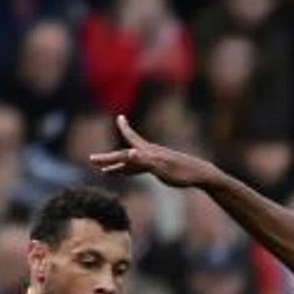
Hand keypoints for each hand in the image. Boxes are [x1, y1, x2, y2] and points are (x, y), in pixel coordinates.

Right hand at [90, 114, 223, 189]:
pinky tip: (124, 173)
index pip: (130, 141)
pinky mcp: (160, 169)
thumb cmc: (182, 173)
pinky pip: (139, 168)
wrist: (201, 176)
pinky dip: (129, 170)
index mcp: (149, 152)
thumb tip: (129, 153)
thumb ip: (144, 161)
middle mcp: (150, 154)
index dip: (124, 130)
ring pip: (131, 162)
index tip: (119, 117)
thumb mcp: (162, 168)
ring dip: (117, 166)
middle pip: (125, 155)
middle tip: (91, 160)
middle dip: (109, 159)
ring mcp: (155, 161)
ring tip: (104, 172)